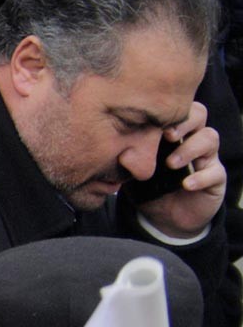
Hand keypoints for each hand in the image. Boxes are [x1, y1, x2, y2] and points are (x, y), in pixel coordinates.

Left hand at [138, 101, 226, 237]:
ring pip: (209, 138)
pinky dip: (201, 177)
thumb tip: (110, 149)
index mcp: (172, 132)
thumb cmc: (147, 187)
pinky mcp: (216, 177)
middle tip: (167, 136)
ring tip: (170, 164)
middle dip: (184, 122)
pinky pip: (215, 172)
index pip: (176, 109)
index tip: (151, 122)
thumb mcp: (132, 171)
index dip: (168, 112)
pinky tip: (186, 184)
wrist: (164, 217)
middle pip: (198, 115)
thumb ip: (125, 158)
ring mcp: (206, 157)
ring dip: (189, 148)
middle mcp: (192, 138)